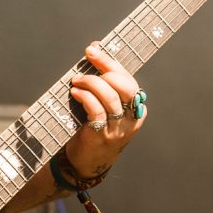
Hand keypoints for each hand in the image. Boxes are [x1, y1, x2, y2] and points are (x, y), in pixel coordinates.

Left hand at [65, 42, 146, 179]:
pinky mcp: (102, 136)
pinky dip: (85, 97)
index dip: (110, 62)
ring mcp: (118, 129)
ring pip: (110, 97)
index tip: (92, 50)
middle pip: (124, 86)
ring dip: (90, 83)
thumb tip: (95, 48)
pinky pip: (96, 111)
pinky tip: (75, 93)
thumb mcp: (105, 107)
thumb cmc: (94, 129)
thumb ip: (103, 82)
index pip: (128, 79)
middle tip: (85, 63)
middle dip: (103, 68)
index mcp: (137, 109)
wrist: (85, 163)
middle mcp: (132, 119)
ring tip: (76, 81)